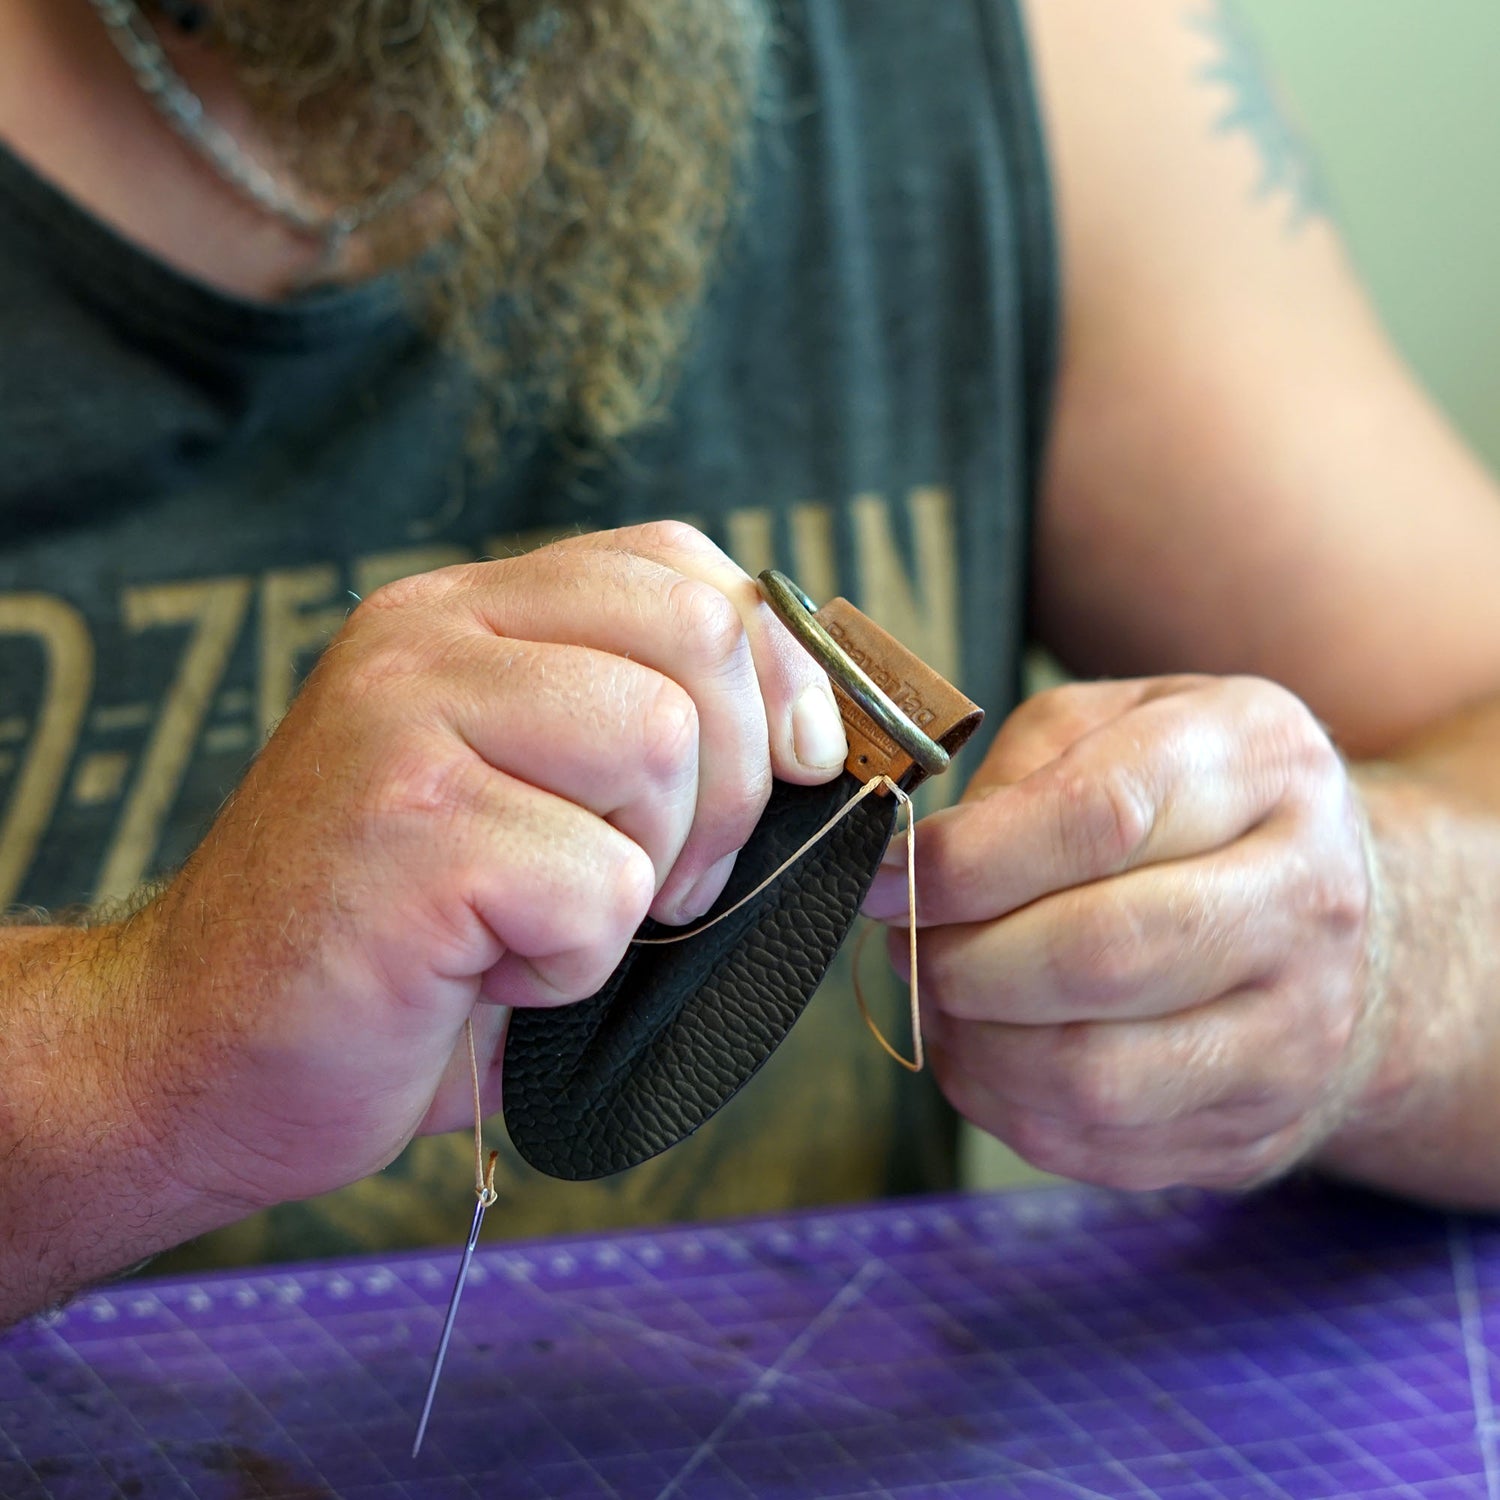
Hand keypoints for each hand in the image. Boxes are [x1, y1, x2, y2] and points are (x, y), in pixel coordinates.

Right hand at [119, 523, 846, 1215]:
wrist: (203, 1051)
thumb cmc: (400, 942)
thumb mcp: (527, 797)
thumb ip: (635, 732)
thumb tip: (813, 735)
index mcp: (470, 613)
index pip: (680, 563)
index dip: (778, 666)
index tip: (796, 763)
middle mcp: (430, 636)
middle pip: (700, 634)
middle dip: (731, 784)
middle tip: (663, 882)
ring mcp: (405, 719)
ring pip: (660, 746)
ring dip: (648, 876)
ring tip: (551, 924)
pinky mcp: (406, 828)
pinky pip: (600, 884)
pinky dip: (575, 962)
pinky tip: (487, 973)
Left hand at [863, 675, 1383, 1190]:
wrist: (1328, 913)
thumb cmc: (1190, 802)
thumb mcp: (1116, 725)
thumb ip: (1018, 774)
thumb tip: (917, 869)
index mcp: (1263, 763)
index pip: (1098, 818)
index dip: (965, 861)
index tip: (884, 877)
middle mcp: (1305, 896)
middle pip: (1097, 956)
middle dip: (962, 960)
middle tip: (909, 943)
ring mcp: (1297, 1027)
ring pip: (1094, 1072)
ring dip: (974, 1044)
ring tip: (941, 998)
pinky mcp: (1259, 1124)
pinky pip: (1098, 1144)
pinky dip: (1006, 1106)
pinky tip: (984, 1053)